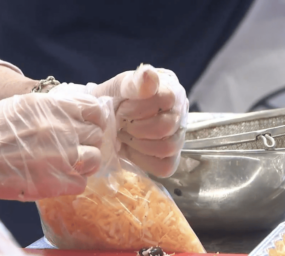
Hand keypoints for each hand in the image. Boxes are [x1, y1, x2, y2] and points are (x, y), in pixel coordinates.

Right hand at [0, 93, 107, 200]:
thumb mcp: (27, 106)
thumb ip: (58, 109)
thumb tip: (84, 115)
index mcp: (54, 106)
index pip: (95, 110)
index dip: (93, 120)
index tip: (86, 126)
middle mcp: (61, 128)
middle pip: (96, 135)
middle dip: (87, 141)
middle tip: (73, 147)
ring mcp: (60, 155)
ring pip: (95, 159)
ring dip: (84, 163)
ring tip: (67, 164)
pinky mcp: (53, 182)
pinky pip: (81, 182)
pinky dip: (72, 182)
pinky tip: (56, 178)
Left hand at [50, 64, 188, 176]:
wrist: (104, 121)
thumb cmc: (114, 101)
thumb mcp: (118, 87)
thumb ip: (133, 82)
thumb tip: (149, 75)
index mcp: (171, 90)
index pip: (167, 99)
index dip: (139, 108)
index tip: (122, 108)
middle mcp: (180, 113)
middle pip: (166, 126)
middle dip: (135, 128)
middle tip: (121, 124)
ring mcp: (178, 137)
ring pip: (167, 147)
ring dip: (138, 144)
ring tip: (125, 135)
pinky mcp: (171, 159)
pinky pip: (164, 166)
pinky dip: (142, 159)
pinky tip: (131, 149)